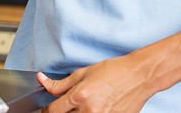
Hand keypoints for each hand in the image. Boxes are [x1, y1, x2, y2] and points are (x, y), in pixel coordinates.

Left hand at [38, 55, 155, 112]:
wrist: (139, 77)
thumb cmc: (113, 71)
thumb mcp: (82, 73)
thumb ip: (60, 84)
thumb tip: (42, 81)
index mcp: (80, 96)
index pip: (53, 111)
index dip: (46, 111)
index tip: (46, 110)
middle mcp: (90, 111)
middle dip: (63, 112)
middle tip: (66, 106)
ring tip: (81, 106)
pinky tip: (94, 109)